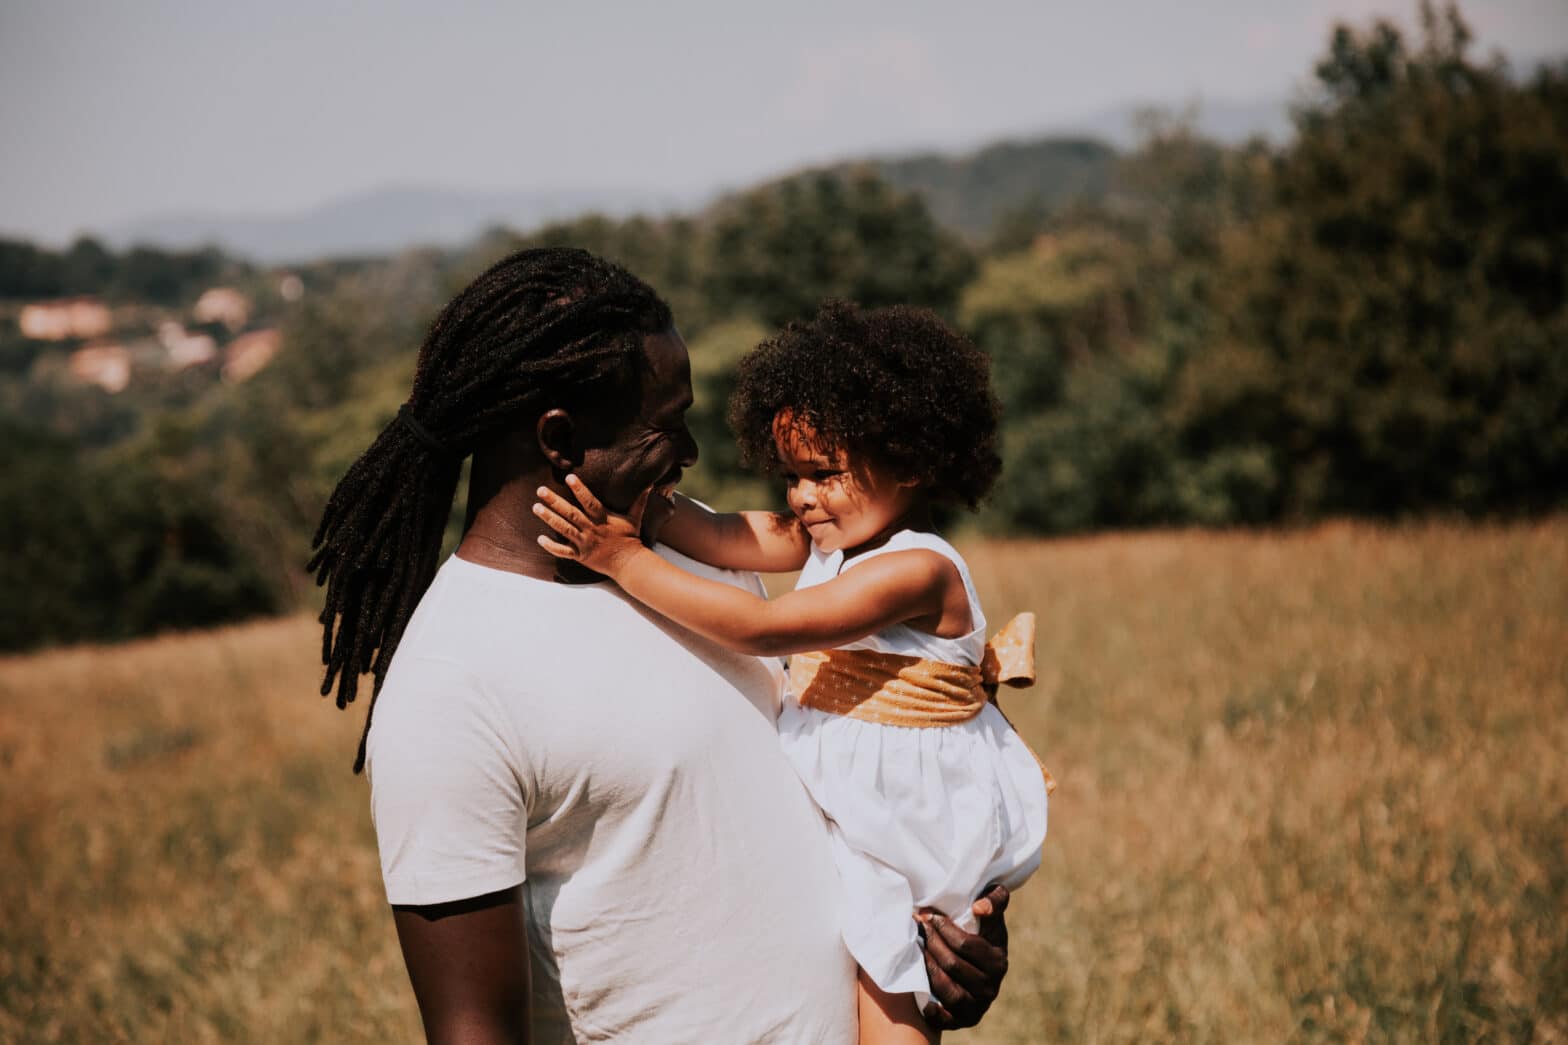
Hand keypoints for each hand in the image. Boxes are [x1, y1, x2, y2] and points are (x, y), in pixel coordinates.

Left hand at [533, 475, 650, 577]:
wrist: (629, 564)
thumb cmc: (631, 539)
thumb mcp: (635, 518)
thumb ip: (639, 501)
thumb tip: (650, 484)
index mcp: (603, 519)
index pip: (589, 501)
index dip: (579, 489)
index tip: (569, 477)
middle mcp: (591, 530)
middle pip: (571, 514)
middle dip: (555, 502)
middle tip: (541, 490)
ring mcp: (584, 543)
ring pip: (564, 529)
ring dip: (549, 518)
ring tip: (536, 507)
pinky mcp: (580, 555)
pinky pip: (563, 551)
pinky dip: (551, 546)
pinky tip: (540, 538)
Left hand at [919, 883, 1009, 1029]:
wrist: (979, 964)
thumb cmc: (982, 932)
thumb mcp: (992, 914)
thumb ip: (995, 899)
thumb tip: (979, 908)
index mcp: (998, 960)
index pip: (965, 945)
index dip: (943, 928)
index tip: (927, 915)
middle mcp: (991, 987)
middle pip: (953, 965)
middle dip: (931, 943)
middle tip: (916, 927)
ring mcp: (978, 1005)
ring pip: (949, 990)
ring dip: (928, 969)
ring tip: (915, 950)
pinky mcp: (964, 1020)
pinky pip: (948, 1020)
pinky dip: (936, 1013)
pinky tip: (924, 1000)